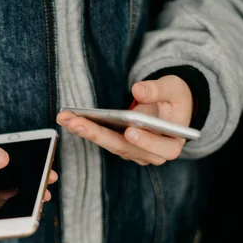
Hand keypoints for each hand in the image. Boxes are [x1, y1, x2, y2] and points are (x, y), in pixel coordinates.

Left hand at [56, 75, 193, 165]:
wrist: (170, 106)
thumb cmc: (175, 98)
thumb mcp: (173, 88)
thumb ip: (158, 89)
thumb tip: (138, 90)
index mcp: (172, 144)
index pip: (161, 148)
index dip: (146, 141)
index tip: (130, 132)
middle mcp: (152, 154)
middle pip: (125, 148)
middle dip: (99, 135)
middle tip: (78, 123)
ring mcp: (134, 153)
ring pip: (109, 145)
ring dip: (87, 132)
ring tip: (67, 118)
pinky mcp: (121, 147)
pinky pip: (103, 139)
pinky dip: (87, 129)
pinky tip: (70, 119)